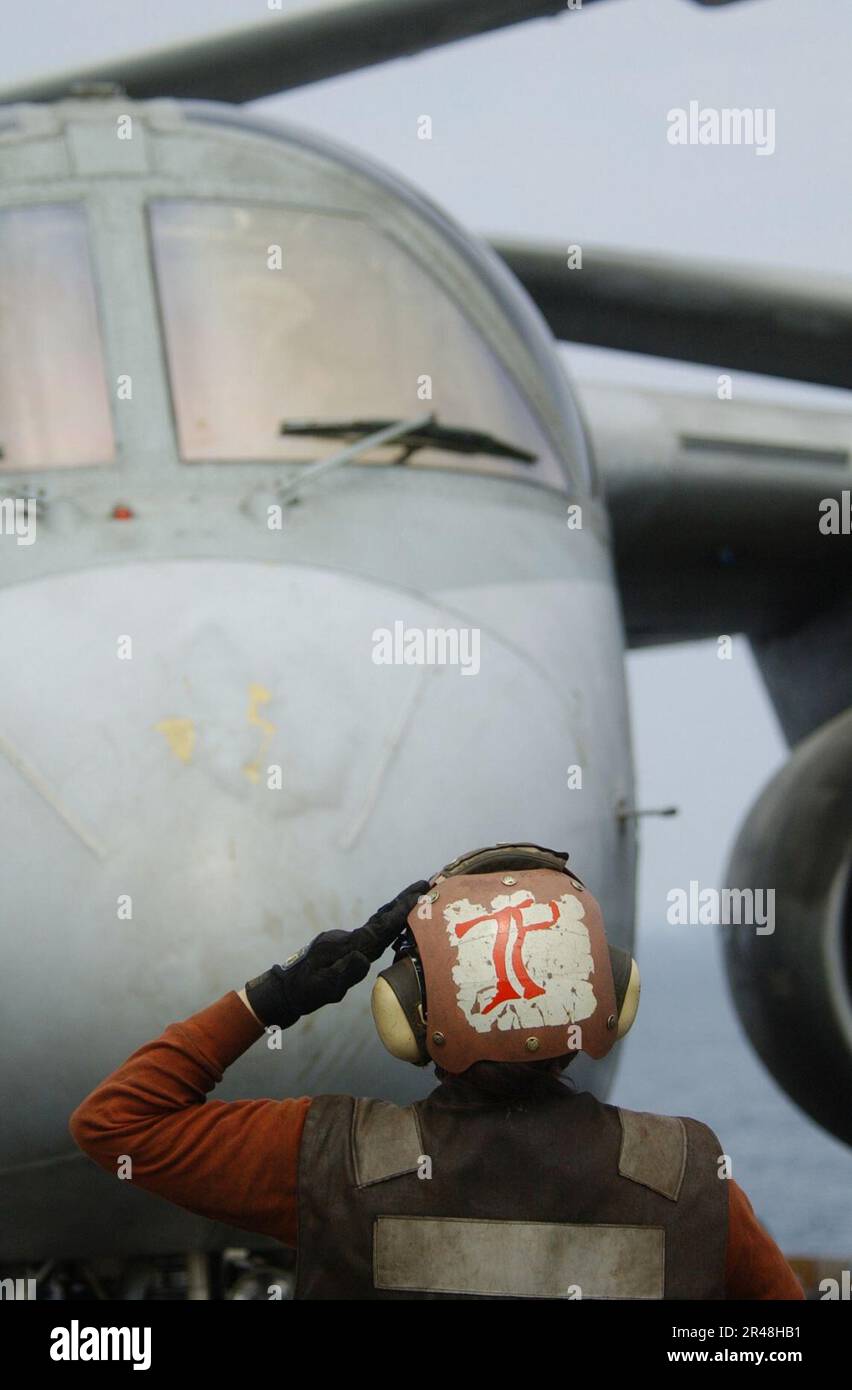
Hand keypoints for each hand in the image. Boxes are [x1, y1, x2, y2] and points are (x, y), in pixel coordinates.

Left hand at [244, 879, 428, 1028]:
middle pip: (380, 918)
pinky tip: (394, 923)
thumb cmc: (304, 992)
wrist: (283, 990)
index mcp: (346, 946)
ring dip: (395, 911)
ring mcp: (344, 940)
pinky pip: (370, 932)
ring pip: (375, 924)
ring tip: (416, 899)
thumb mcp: (324, 988)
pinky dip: (385, 923)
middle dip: (402, 902)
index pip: (379, 928)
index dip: (401, 912)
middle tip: (424, 884)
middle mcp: (347, 938)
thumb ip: (345, 973)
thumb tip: (364, 958)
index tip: (419, 895)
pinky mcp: (342, 945)